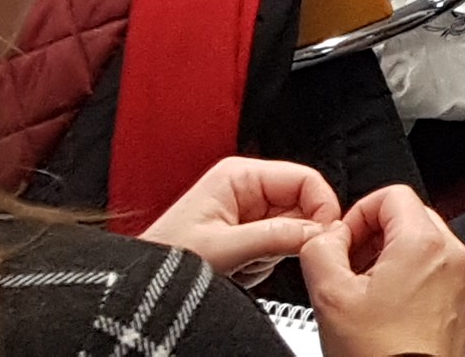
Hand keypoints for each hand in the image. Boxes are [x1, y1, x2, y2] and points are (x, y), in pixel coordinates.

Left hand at [140, 157, 338, 279]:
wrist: (141, 288)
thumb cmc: (165, 258)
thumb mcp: (223, 248)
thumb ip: (275, 237)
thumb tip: (319, 232)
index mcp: (240, 175)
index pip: (305, 179)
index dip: (320, 207)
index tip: (322, 237)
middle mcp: (247, 188)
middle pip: (303, 205)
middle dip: (292, 236)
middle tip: (270, 256)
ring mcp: (249, 213)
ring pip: (294, 229)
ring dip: (276, 253)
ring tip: (244, 264)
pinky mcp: (248, 235)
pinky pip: (279, 247)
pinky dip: (267, 263)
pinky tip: (241, 269)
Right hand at [299, 185, 464, 356]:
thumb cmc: (379, 353)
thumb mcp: (329, 295)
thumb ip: (320, 248)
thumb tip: (325, 234)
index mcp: (423, 242)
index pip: (391, 194)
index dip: (358, 213)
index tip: (343, 242)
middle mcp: (451, 255)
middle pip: (409, 216)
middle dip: (374, 236)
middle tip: (349, 266)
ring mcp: (462, 279)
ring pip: (423, 245)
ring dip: (391, 258)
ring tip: (364, 293)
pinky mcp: (463, 302)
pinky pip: (436, 273)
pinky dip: (411, 280)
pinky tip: (386, 310)